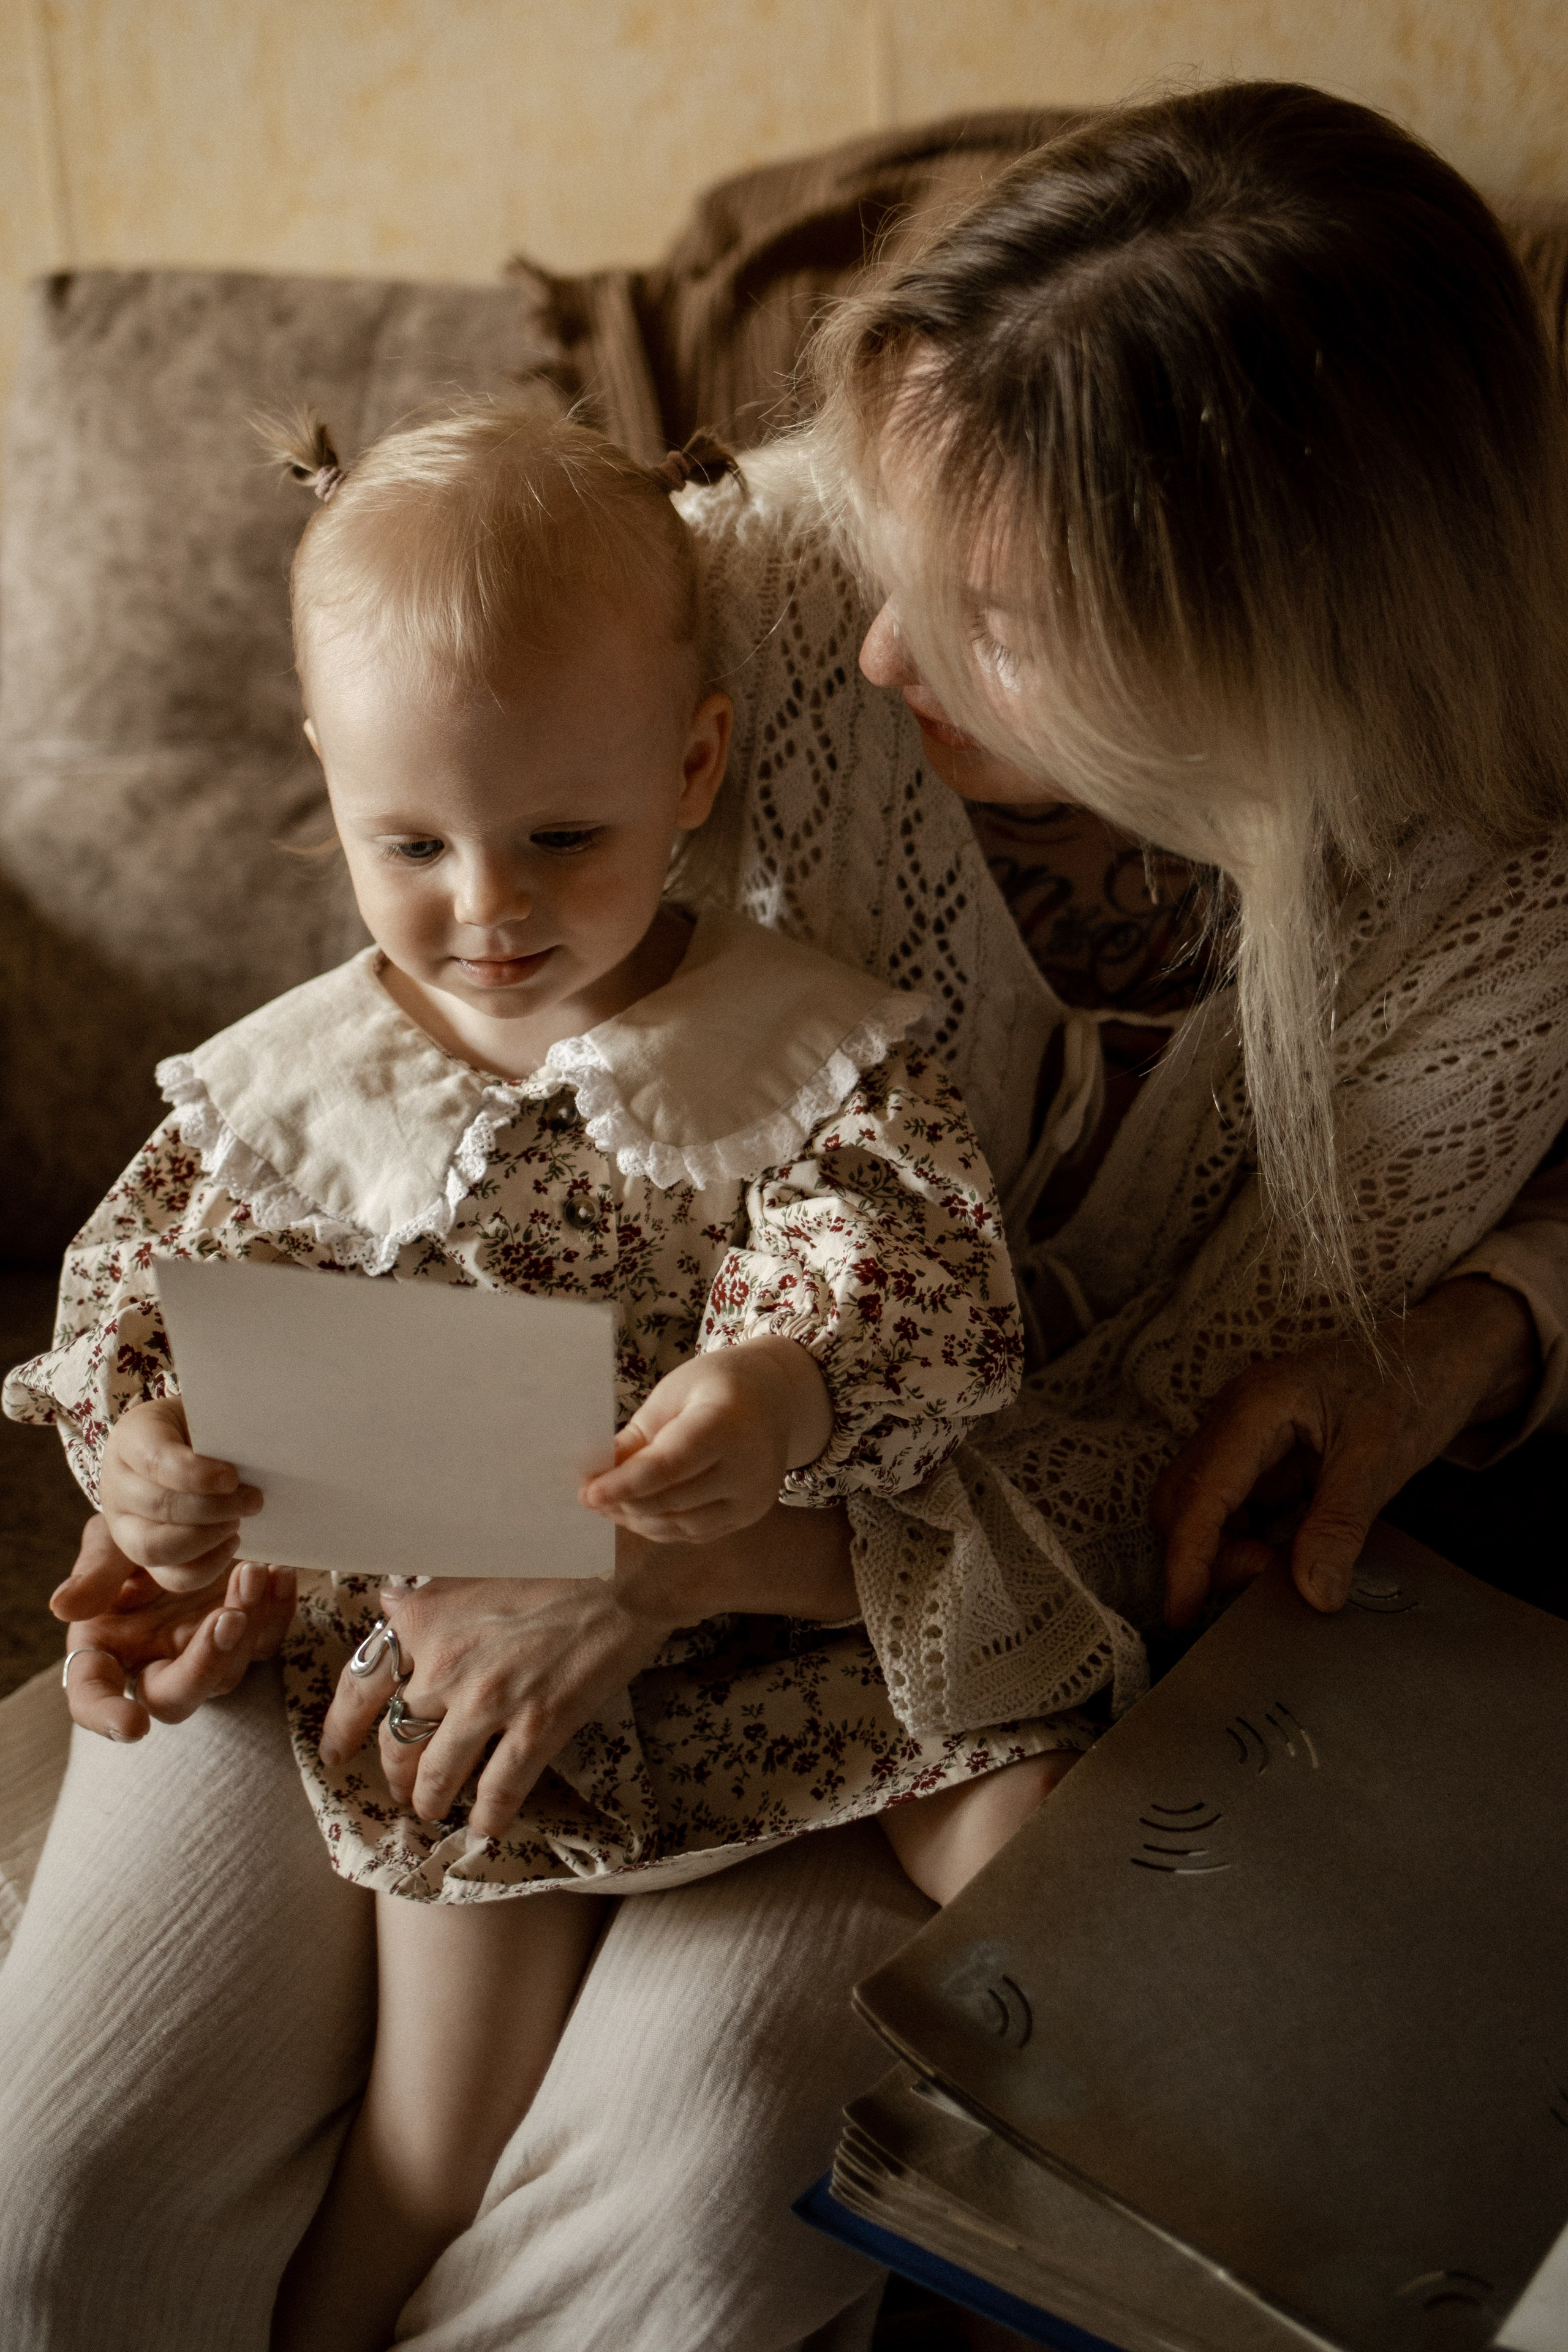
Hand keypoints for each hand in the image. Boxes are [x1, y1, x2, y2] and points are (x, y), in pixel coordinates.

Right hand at [52, 1513, 295, 1739]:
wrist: (185, 1512)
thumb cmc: (134, 1533)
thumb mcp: (110, 1543)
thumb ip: (93, 1573)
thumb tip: (61, 1607)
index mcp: (106, 1649)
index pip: (94, 1697)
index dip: (107, 1718)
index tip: (132, 1726)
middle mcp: (155, 1662)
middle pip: (177, 1697)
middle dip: (206, 1664)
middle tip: (226, 1618)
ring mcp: (204, 1653)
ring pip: (230, 1671)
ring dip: (246, 1626)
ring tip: (252, 1572)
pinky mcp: (245, 1635)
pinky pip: (269, 1641)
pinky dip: (278, 1612)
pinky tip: (280, 1575)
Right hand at [99, 1396, 263, 1592]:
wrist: (183, 1442)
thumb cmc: (201, 1426)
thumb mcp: (205, 1414)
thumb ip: (219, 1429)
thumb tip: (250, 1451)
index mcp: (131, 1438)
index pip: (155, 1460)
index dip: (195, 1474)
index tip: (232, 1477)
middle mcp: (117, 1484)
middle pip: (158, 1507)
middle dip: (213, 1509)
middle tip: (254, 1500)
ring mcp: (123, 1524)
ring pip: (155, 1549)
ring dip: (206, 1540)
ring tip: (238, 1522)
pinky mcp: (142, 1555)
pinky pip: (170, 1576)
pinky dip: (207, 1567)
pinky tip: (231, 1542)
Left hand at [318, 1572, 679, 1840]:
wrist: (624, 1571)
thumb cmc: (555, 1560)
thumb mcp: (475, 1565)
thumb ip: (429, 1596)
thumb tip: (388, 1605)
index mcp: (425, 1617)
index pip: (360, 1683)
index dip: (340, 1728)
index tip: (335, 1752)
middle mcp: (445, 1662)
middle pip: (395, 1738)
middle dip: (394, 1773)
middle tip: (401, 1787)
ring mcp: (490, 1698)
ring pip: (437, 1773)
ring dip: (430, 1800)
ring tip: (434, 1809)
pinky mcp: (538, 1725)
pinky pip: (499, 1789)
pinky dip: (488, 1816)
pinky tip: (488, 1827)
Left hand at [580, 1337, 832, 1542]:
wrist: (774, 1397)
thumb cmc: (716, 1385)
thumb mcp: (672, 1394)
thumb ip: (638, 1436)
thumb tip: (599, 1473)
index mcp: (728, 1425)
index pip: (668, 1466)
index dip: (624, 1484)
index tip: (587, 1492)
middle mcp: (748, 1467)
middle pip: (673, 1500)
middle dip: (624, 1503)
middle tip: (588, 1497)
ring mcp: (752, 1497)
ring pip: (682, 1524)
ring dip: (638, 1519)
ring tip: (607, 1505)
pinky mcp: (749, 1515)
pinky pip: (696, 1532)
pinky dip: (661, 1526)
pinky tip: (636, 1513)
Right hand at [1154, 1275, 1539, 1624]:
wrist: (1439, 1353)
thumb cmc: (1411, 1385)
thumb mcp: (1381, 1461)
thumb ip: (1339, 1527)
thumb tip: (1313, 1594)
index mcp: (1255, 1407)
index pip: (1198, 1495)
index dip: (1185, 1558)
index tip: (1183, 1611)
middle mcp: (1235, 1418)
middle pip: (1181, 1502)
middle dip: (1205, 1556)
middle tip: (1264, 1586)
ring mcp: (1243, 1436)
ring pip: (1201, 1509)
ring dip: (1226, 1551)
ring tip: (1280, 1571)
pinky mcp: (1261, 1455)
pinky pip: (1234, 1507)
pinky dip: (1246, 1540)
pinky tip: (1283, 1555)